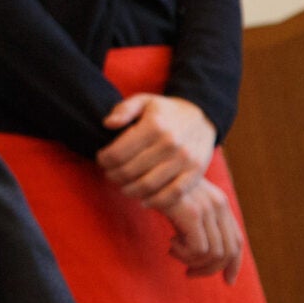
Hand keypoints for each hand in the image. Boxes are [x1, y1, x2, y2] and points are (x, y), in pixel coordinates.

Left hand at [98, 94, 216, 208]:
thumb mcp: (143, 101)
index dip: (104, 160)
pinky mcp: (196, 172)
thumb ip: (123, 110)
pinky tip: (144, 200)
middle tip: (109, 175)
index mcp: (154, 126)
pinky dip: (156, 201)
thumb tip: (108, 124)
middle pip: (131, 171)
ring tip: (123, 186)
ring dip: (131, 190)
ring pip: (149, 185)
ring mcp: (185, 160)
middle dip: (114, 176)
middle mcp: (170, 144)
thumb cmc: (165, 111)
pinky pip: (173, 194)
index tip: (101, 160)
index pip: (118, 153)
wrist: (202, 116)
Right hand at [159, 177, 244, 282]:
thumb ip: (195, 221)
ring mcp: (207, 208)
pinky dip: (184, 254)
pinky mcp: (193, 213)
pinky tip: (170, 244)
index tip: (227, 281)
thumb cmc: (156, 187)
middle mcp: (218, 204)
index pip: (237, 241)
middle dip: (210, 269)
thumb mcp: (180, 204)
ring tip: (173, 252)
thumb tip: (202, 252)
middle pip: (228, 251)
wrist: (141, 167)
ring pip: (214, 254)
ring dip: (192, 261)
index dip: (235, 265)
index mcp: (219, 203)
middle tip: (189, 273)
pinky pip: (198, 249)